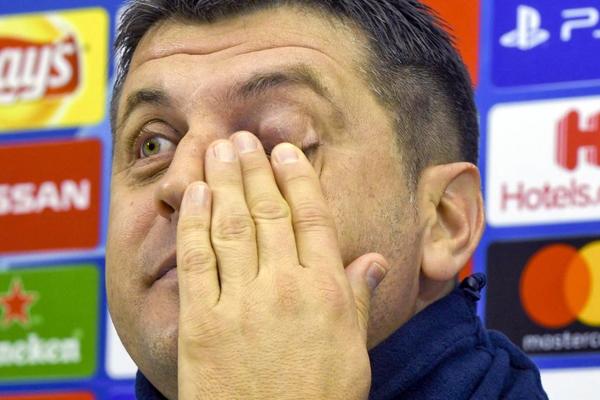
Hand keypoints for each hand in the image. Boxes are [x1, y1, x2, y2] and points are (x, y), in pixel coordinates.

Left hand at [177, 131, 388, 399]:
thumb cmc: (317, 399)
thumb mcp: (354, 351)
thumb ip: (358, 298)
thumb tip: (376, 259)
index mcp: (325, 291)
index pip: (311, 218)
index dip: (296, 179)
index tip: (285, 152)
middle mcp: (285, 287)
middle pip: (268, 212)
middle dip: (254, 168)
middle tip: (244, 138)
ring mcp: (240, 302)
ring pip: (232, 225)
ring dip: (223, 181)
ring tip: (218, 149)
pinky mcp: (202, 323)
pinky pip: (197, 261)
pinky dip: (194, 223)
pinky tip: (194, 195)